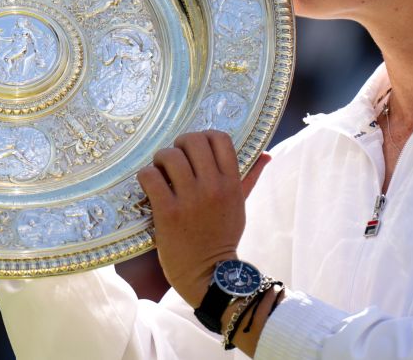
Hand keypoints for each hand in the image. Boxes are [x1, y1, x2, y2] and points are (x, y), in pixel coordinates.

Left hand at [136, 131, 270, 307]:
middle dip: (179, 145)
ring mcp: (190, 199)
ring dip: (160, 160)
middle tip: (174, 159)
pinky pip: (151, 177)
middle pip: (193, 141)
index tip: (194, 149)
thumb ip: (250, 178)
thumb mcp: (240, 205)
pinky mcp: (168, 212)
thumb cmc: (223, 238)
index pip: (220, 139)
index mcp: (231, 183)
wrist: (209, 275)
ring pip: (170, 156)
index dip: (204, 136)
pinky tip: (149, 186)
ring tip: (160, 172)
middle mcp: (213, 187)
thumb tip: (266, 154)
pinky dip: (146, 176)